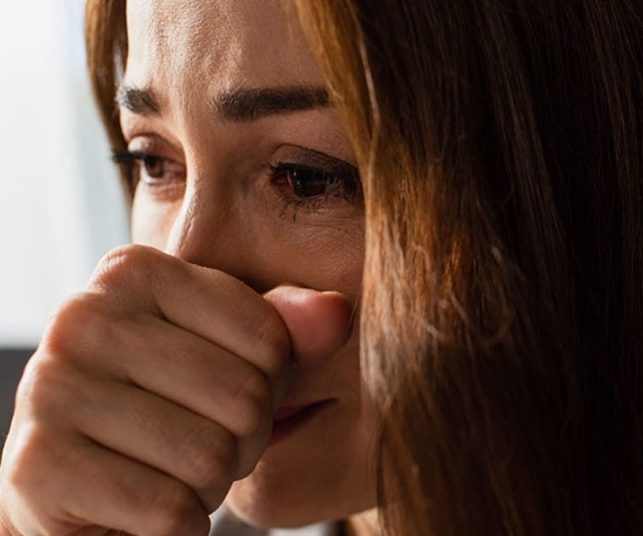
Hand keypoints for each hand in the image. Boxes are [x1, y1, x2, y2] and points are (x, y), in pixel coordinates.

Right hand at [0, 245, 351, 535]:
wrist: (83, 475)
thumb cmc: (168, 402)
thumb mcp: (230, 351)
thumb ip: (285, 328)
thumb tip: (337, 313)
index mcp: (134, 271)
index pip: (270, 337)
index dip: (271, 383)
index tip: (228, 390)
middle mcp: (83, 316)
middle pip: (244, 396)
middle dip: (244, 438)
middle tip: (204, 438)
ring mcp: (51, 387)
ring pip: (210, 457)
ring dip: (211, 482)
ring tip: (175, 467)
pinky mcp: (38, 465)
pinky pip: (170, 511)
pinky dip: (180, 523)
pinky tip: (148, 503)